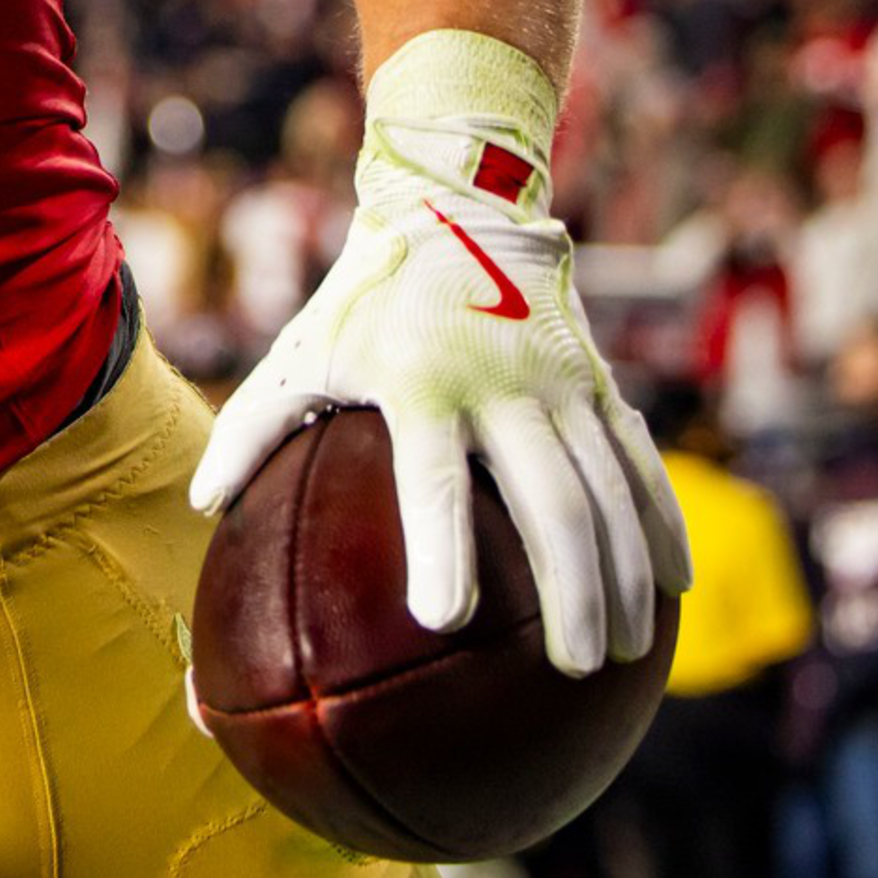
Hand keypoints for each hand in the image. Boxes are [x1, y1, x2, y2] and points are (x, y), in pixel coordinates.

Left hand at [189, 32, 690, 678]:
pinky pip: (638, 461)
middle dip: (569, 588)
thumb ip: (251, 428)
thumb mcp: (299, 353)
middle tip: (568, 667)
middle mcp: (499, 381)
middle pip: (550, 499)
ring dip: (626, 574)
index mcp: (419, 381)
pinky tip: (672, 587)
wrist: (453, 210)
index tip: (445, 620)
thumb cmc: (361, 303)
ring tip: (623, 652)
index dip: (442, 546)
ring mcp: (559, 380)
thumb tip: (205, 506)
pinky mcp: (598, 379)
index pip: (435, 476)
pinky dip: (661, 523)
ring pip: (608, 490)